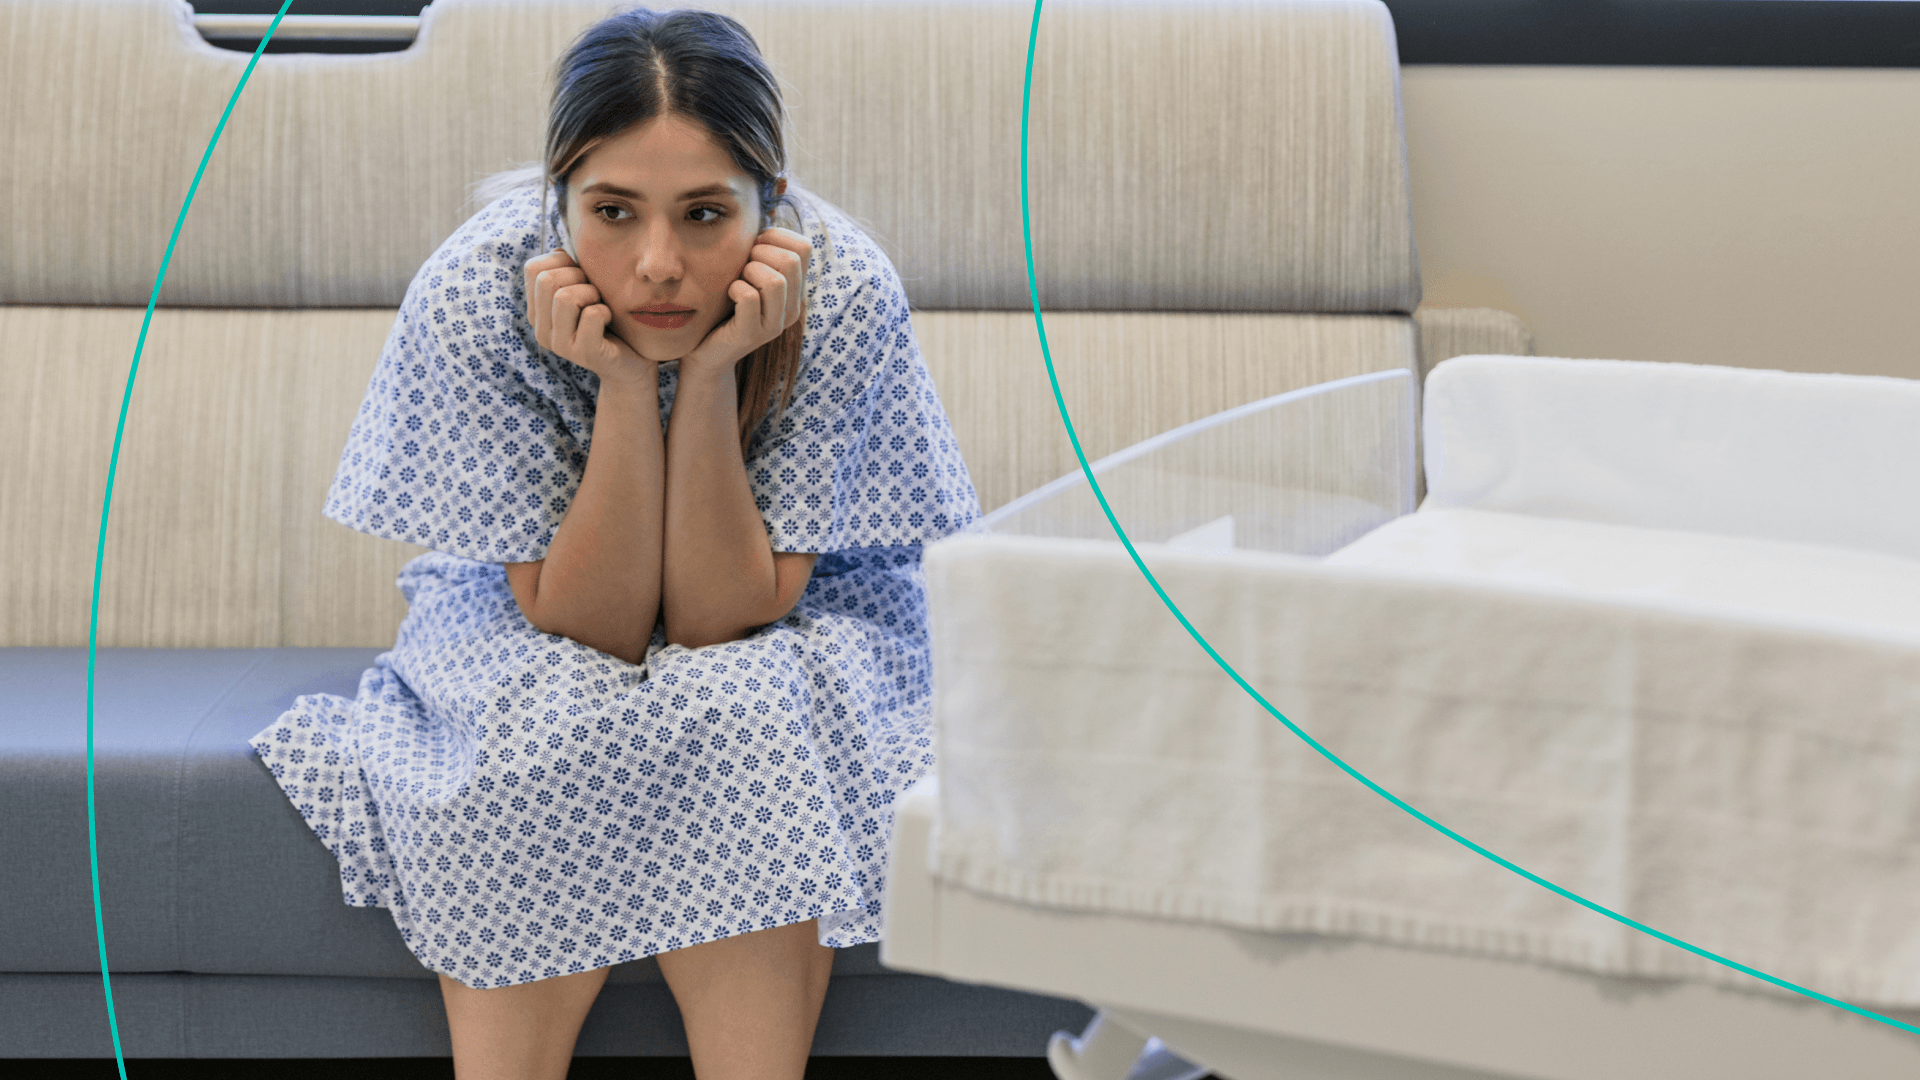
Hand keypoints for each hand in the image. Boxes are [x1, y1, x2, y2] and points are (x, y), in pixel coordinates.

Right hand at [524, 250, 653, 386]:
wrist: (631, 363)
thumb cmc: (609, 320)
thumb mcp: (585, 291)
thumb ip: (568, 272)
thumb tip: (559, 250)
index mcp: (537, 311)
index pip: (532, 268)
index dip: (561, 261)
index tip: (580, 275)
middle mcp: (541, 329)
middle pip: (547, 280)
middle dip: (578, 276)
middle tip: (594, 292)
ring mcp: (560, 344)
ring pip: (565, 297)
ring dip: (592, 293)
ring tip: (601, 306)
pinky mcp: (583, 353)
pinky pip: (593, 315)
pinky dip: (607, 311)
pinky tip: (610, 321)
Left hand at [682, 227, 811, 375]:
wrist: (706, 351)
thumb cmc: (724, 305)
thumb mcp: (745, 272)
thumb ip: (759, 250)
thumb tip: (763, 216)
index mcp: (795, 289)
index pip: (804, 246)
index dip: (775, 237)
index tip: (753, 248)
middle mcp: (792, 307)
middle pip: (791, 260)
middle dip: (759, 253)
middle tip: (742, 266)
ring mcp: (776, 323)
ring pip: (775, 280)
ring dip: (748, 271)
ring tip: (737, 281)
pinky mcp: (754, 334)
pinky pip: (750, 297)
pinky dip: (735, 288)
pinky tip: (728, 295)